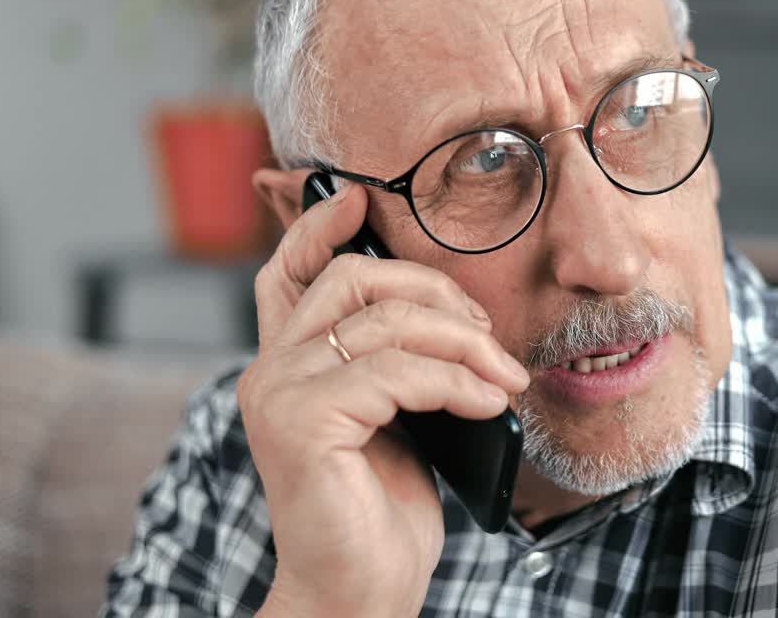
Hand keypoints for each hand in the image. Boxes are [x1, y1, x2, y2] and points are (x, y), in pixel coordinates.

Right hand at [241, 181, 529, 617]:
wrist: (360, 590)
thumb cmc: (381, 508)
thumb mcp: (394, 419)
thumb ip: (395, 365)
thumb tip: (453, 317)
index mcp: (291, 365)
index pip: (287, 273)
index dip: (317, 225)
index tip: (361, 199)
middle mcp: (271, 370)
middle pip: (354, 281)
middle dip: (435, 291)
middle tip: (488, 334)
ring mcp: (280, 393)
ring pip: (386, 323)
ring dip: (464, 344)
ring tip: (505, 379)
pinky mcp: (300, 422)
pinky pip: (396, 372)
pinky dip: (456, 382)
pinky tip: (488, 405)